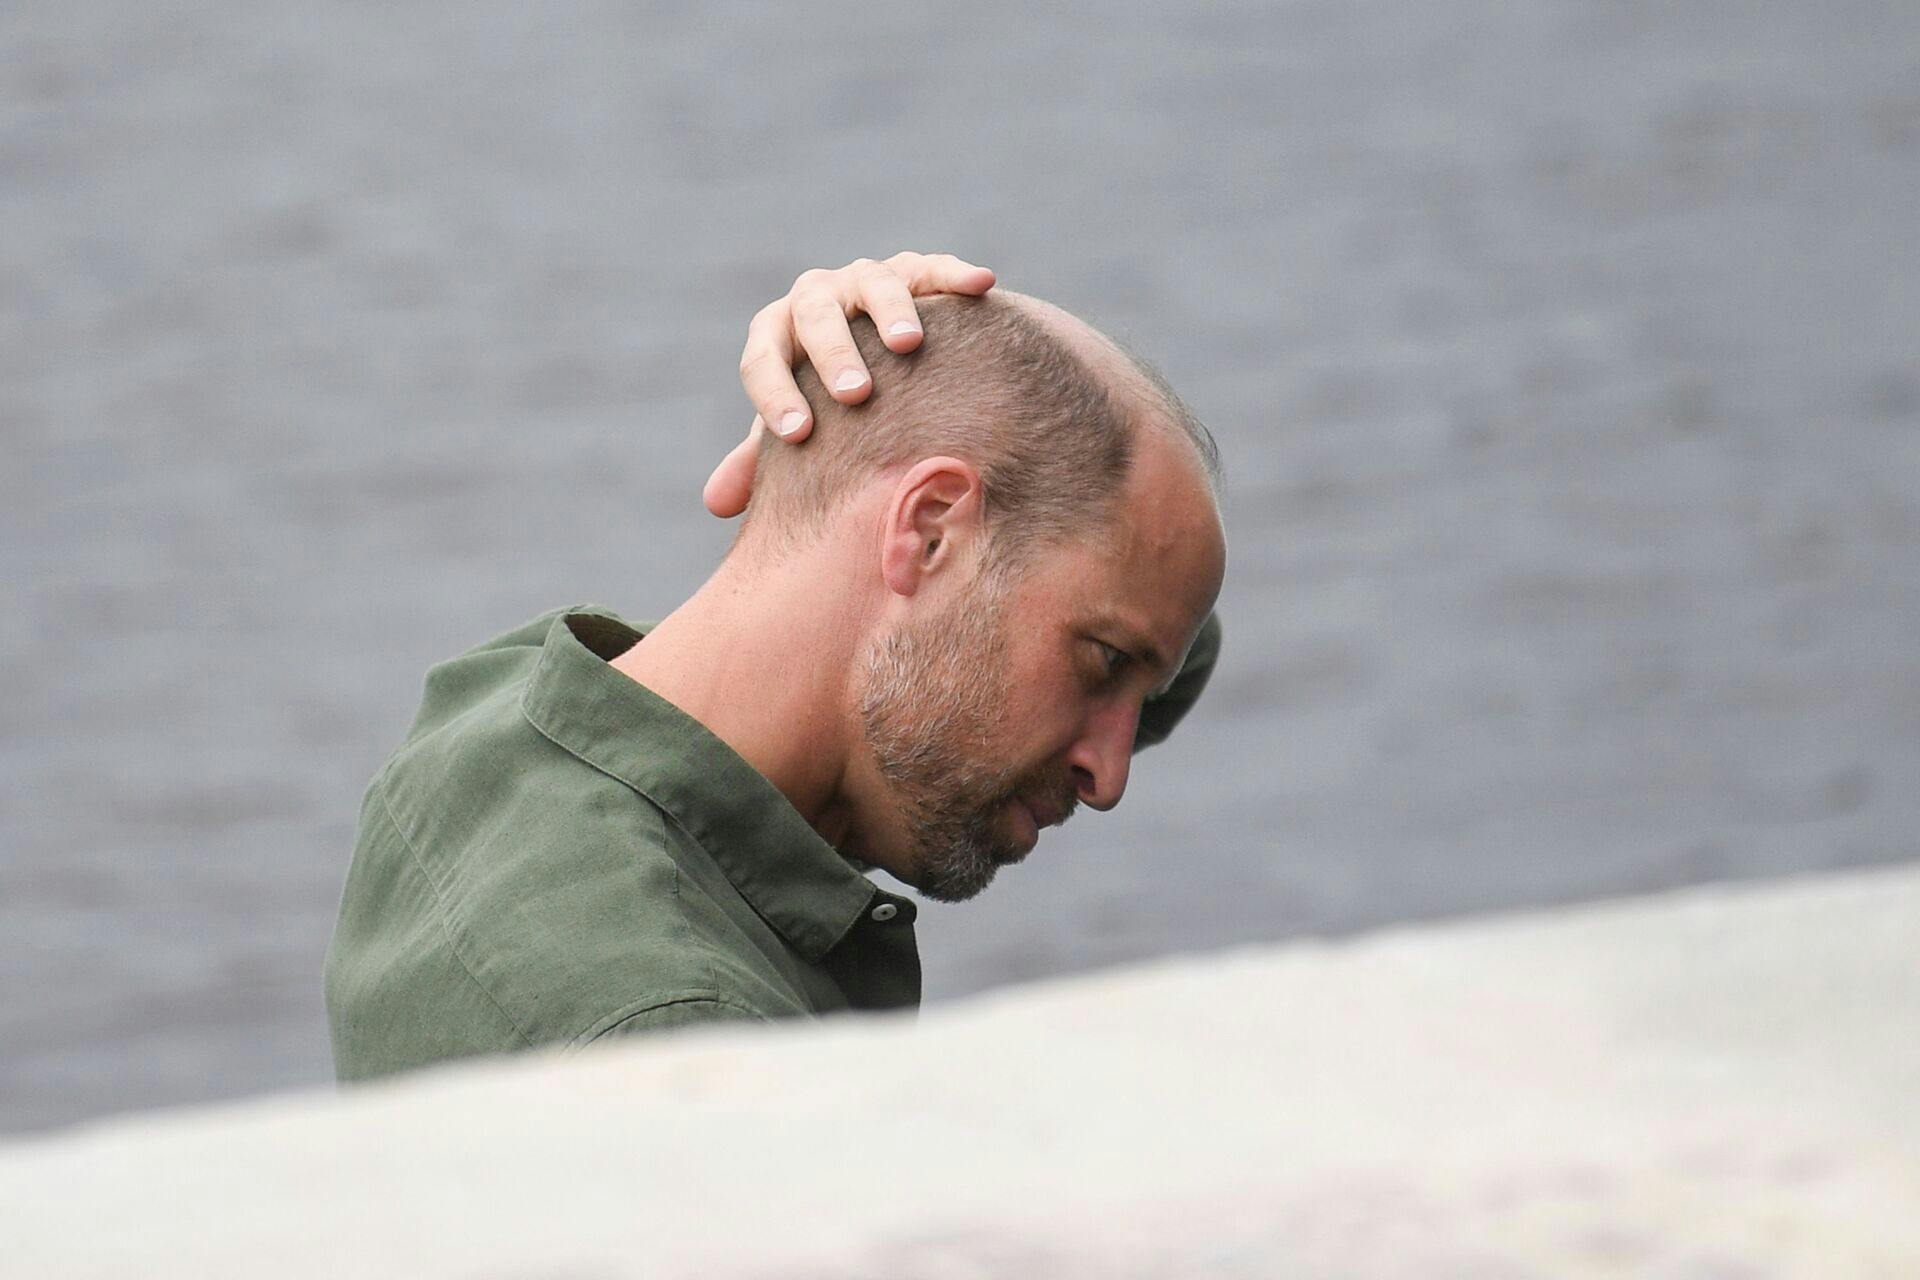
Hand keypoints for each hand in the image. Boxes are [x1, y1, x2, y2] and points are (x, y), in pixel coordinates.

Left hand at [703, 252, 995, 517]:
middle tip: (855, 393)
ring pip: (873, 283)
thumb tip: (717, 503)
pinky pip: (933, 267)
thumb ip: (759, 459)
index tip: (798, 435)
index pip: (762, 359)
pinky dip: (954, 274)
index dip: (774, 395)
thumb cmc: (827, 401)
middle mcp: (815, 298)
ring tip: (909, 345)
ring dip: (889, 311)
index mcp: (777, 335)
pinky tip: (982, 284)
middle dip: (834, 353)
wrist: (875, 350)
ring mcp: (864, 279)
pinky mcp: (914, 271)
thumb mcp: (796, 422)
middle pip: (814, 314)